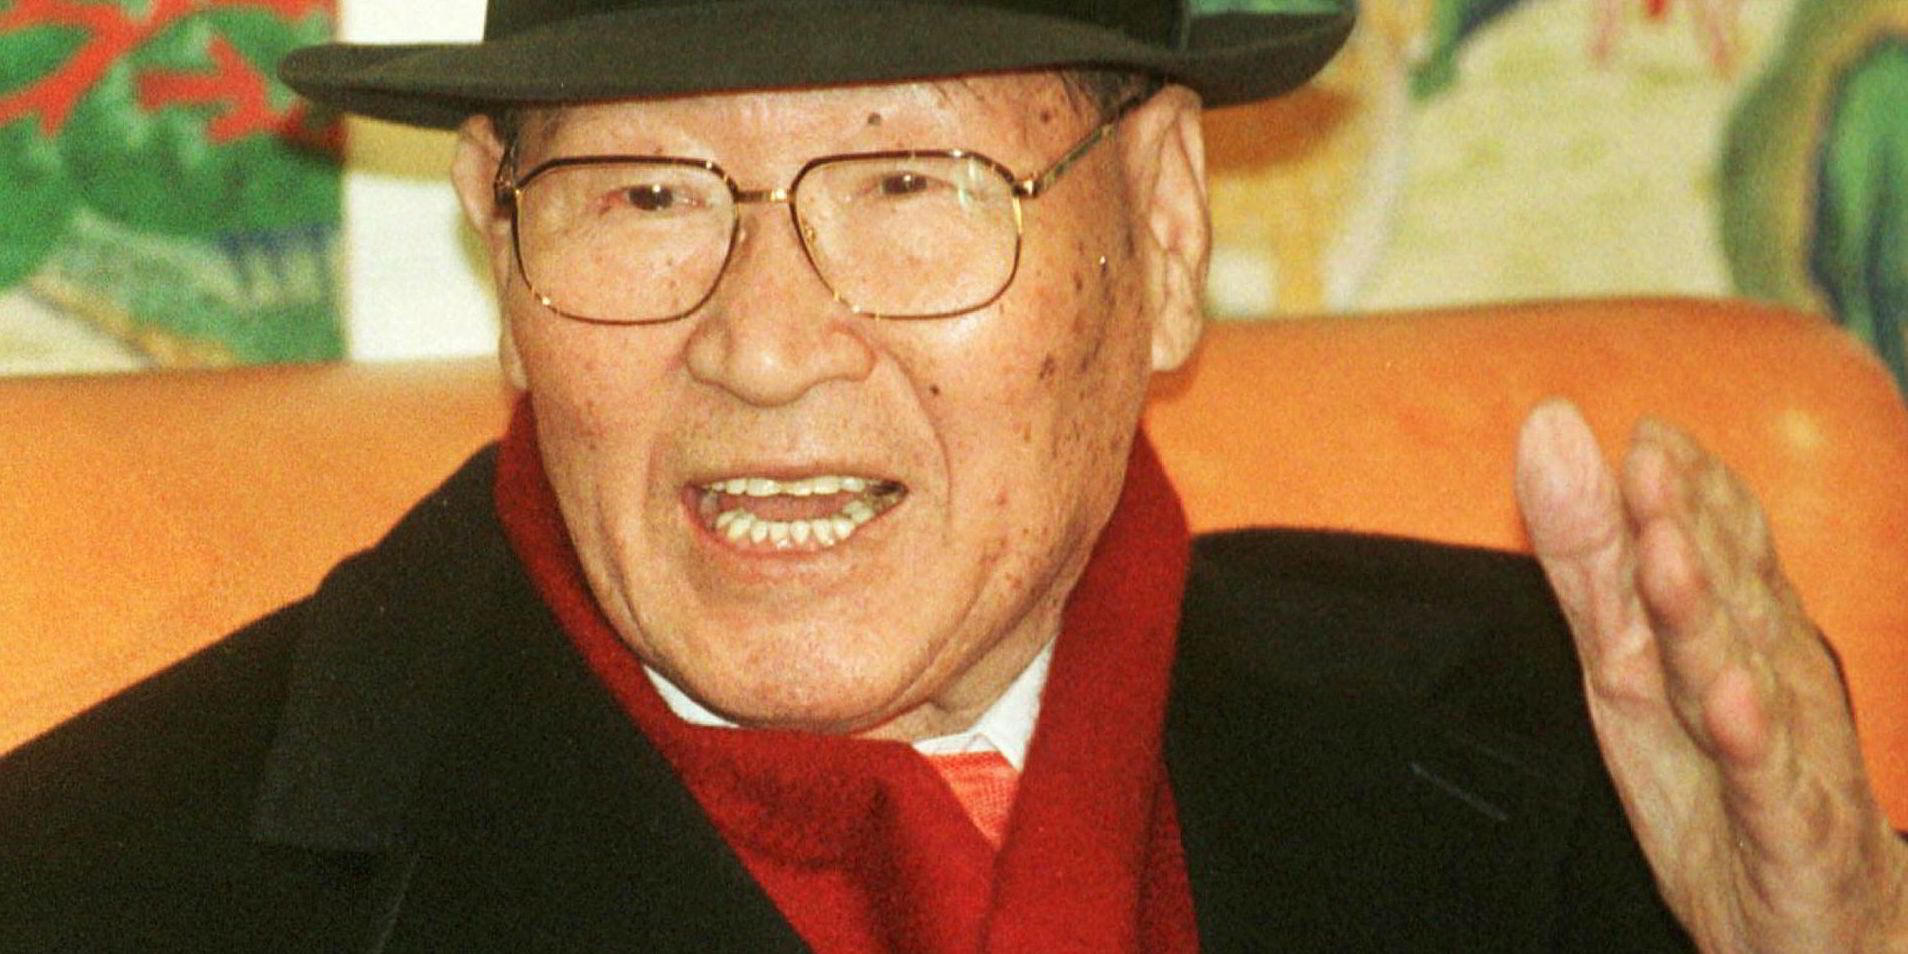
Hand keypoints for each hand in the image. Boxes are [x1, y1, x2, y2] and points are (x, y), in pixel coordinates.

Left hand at [1513, 399, 1907, 953]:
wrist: (1814, 928)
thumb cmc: (1720, 791)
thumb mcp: (1632, 670)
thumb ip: (1590, 560)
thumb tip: (1548, 434)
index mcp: (1728, 637)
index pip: (1712, 546)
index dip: (1680, 488)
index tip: (1643, 430)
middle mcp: (1764, 678)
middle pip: (1722, 592)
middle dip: (1684, 522)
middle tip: (1647, 456)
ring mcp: (1784, 755)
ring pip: (1741, 675)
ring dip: (1705, 610)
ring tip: (1667, 551)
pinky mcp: (1790, 835)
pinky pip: (1769, 785)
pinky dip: (1754, 744)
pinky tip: (1732, 703)